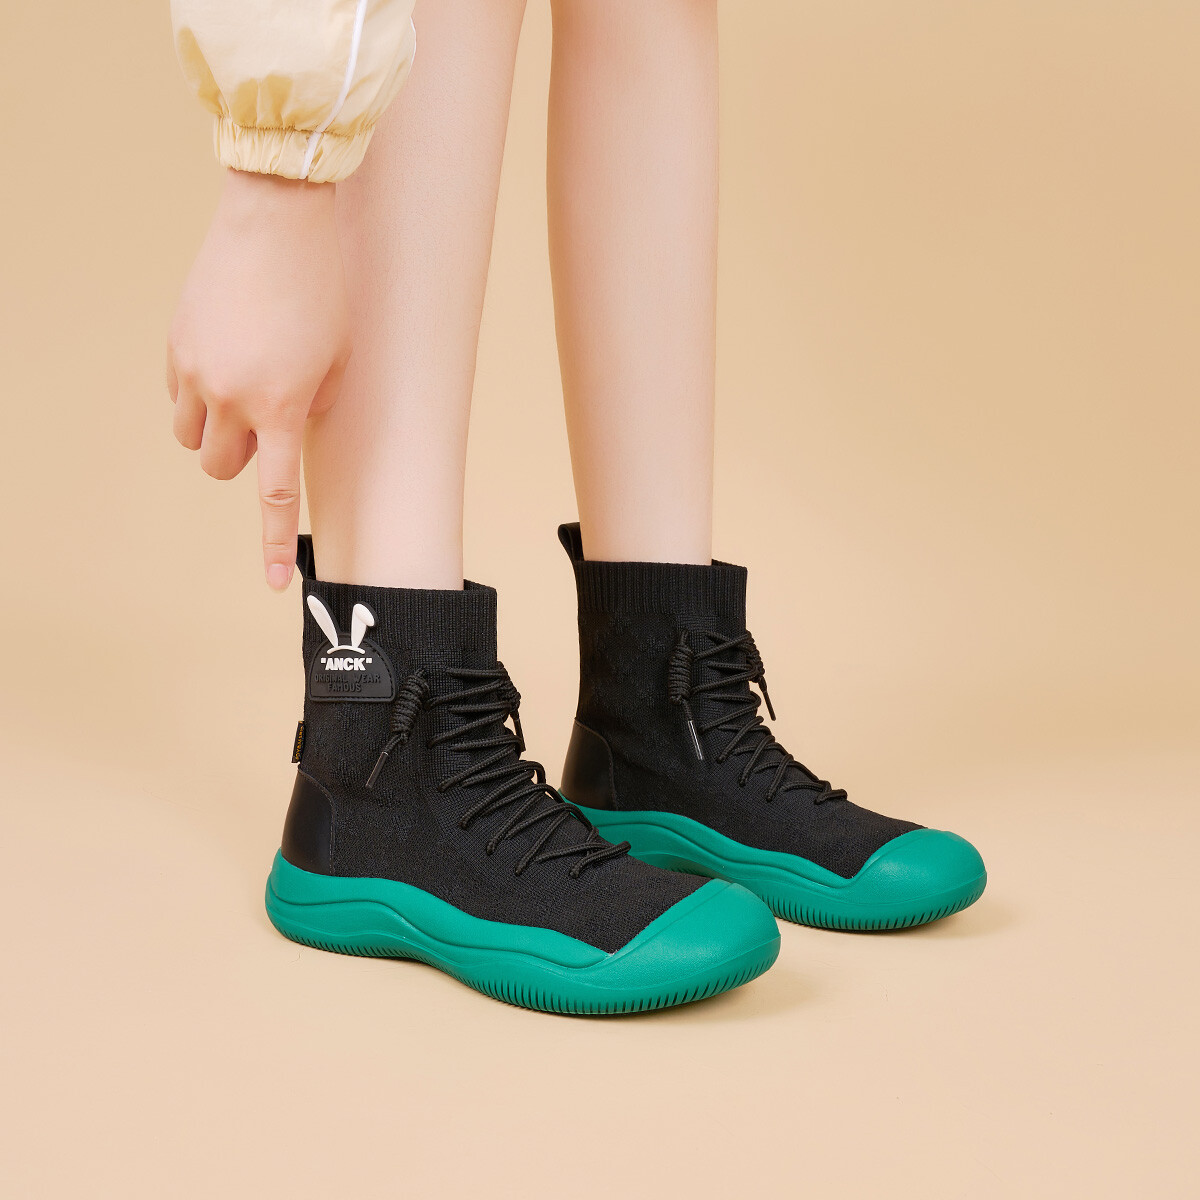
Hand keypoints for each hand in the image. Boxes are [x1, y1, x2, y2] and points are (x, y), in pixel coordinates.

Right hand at [167, 170, 349, 589]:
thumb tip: (288, 430)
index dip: (274, 541)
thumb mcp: (340, 359)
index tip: (273, 582)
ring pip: (190, 438)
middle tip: (264, 426)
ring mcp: (195, 371)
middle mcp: (230, 397)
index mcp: (281, 407)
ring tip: (241, 394)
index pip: (275, 494)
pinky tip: (223, 360)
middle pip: (219, 469)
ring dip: (213, 433)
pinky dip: (197, 395)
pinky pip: (178, 396)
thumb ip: (317, 405)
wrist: (277, 219)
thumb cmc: (323, 290)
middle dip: (240, 461)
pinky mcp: (175, 344)